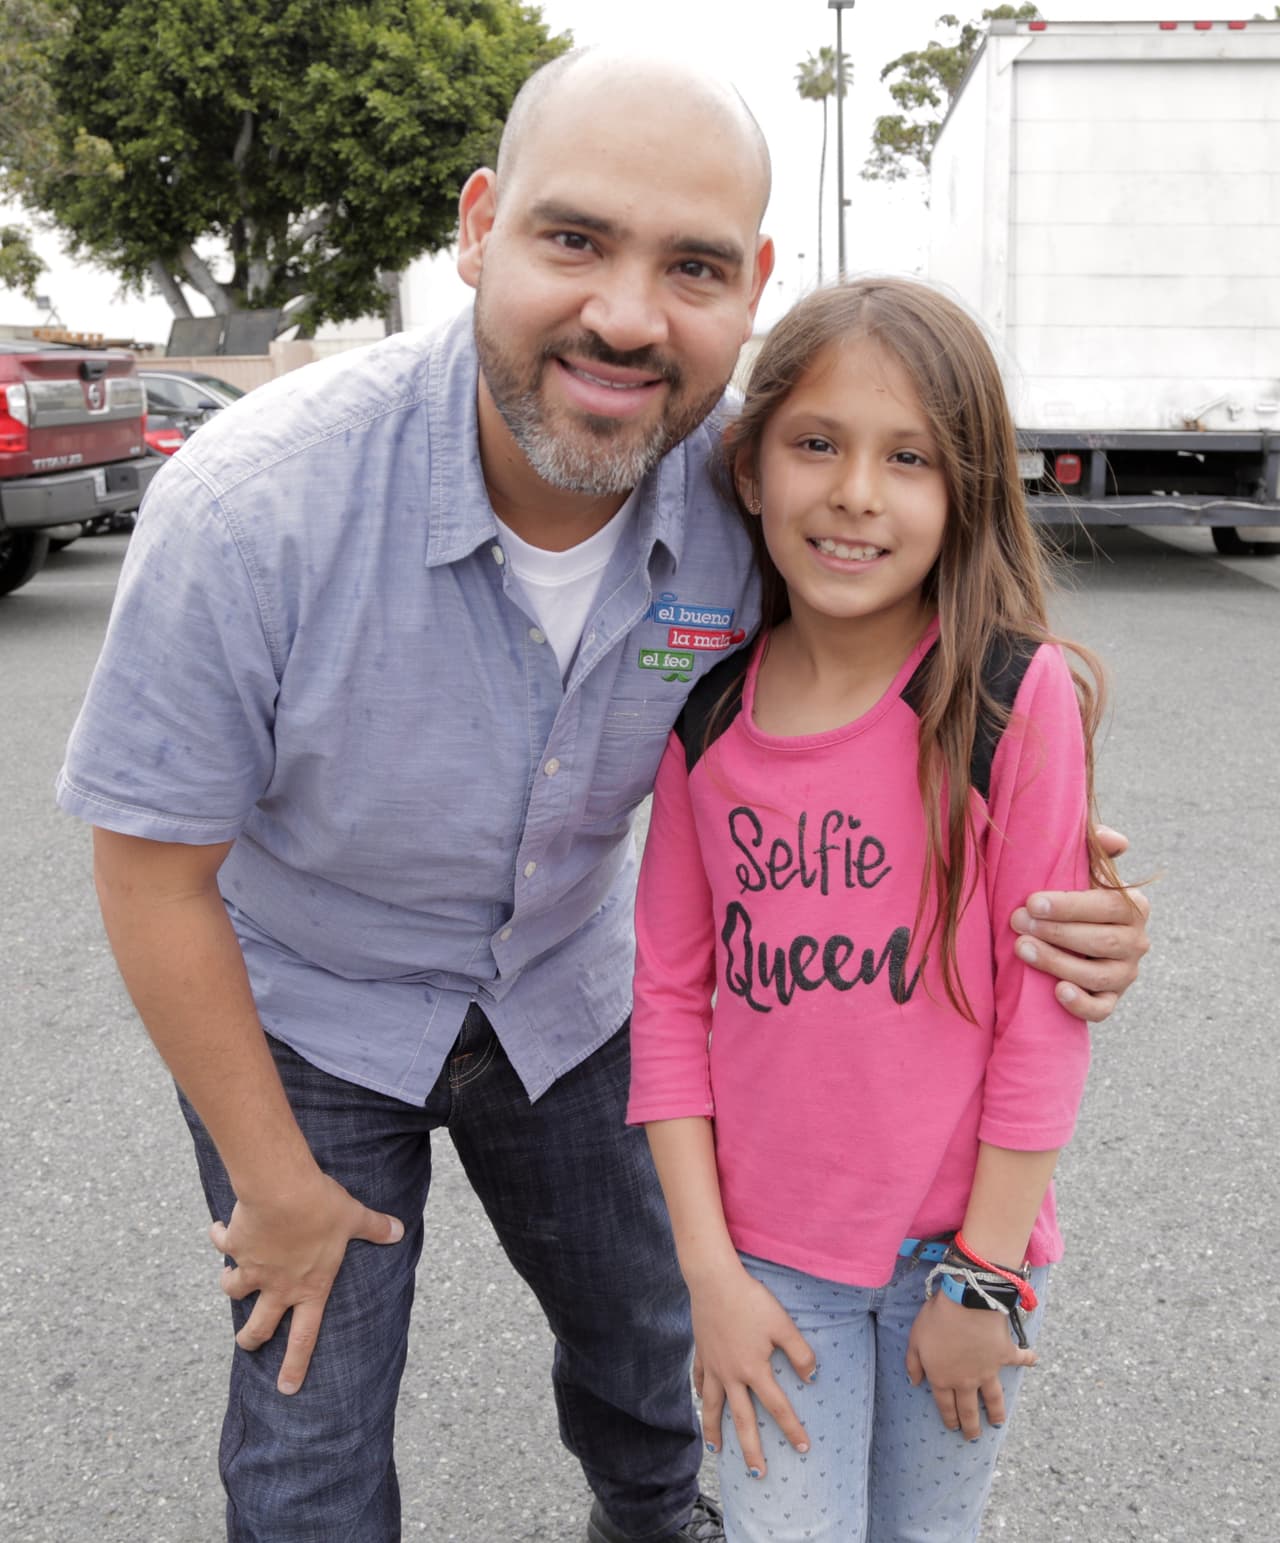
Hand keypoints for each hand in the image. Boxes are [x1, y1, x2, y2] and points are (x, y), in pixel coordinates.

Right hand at [211, 1172, 404, 1393]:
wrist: (283, 1191)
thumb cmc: (323, 1208)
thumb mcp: (354, 1218)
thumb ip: (375, 1228)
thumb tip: (399, 1230)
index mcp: (310, 1287)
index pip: (304, 1337)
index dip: (295, 1365)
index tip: (286, 1388)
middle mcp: (278, 1285)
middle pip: (258, 1326)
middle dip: (250, 1338)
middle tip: (246, 1342)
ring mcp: (253, 1268)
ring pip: (233, 1289)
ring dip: (230, 1285)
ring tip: (231, 1279)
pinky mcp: (235, 1245)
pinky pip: (222, 1243)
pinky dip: (219, 1236)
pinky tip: (220, 1229)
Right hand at [690, 1263, 815, 1475]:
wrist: (713, 1280)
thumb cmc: (750, 1300)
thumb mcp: (782, 1324)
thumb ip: (799, 1352)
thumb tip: (812, 1376)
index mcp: (754, 1370)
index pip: (777, 1407)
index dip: (792, 1429)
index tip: (803, 1449)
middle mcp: (731, 1375)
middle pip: (742, 1420)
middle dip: (751, 1449)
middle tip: (757, 1474)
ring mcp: (712, 1366)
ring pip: (713, 1406)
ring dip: (715, 1430)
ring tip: (716, 1450)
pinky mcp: (701, 1352)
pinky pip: (699, 1380)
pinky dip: (700, 1395)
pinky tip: (701, 1402)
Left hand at [906, 1292, 1034, 1438]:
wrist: (966, 1302)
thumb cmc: (936, 1318)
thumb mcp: (915, 1339)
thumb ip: (913, 1363)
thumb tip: (914, 1383)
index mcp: (943, 1377)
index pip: (946, 1405)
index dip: (949, 1418)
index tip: (953, 1428)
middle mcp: (966, 1380)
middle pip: (969, 1410)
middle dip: (971, 1427)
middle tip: (973, 1438)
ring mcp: (988, 1371)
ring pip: (993, 1399)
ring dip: (996, 1412)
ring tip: (998, 1423)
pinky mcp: (1004, 1356)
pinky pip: (1019, 1360)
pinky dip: (1028, 1359)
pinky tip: (1034, 1361)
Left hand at [1011, 826, 1149, 1023]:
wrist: (1069, 932)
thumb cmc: (1073, 892)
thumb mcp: (1085, 866)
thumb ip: (1096, 848)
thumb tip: (1115, 840)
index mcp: (1134, 906)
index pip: (1107, 906)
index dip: (1069, 905)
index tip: (1033, 902)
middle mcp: (1137, 942)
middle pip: (1101, 942)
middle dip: (1055, 932)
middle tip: (1017, 922)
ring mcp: (1125, 974)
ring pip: (1097, 975)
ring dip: (1058, 962)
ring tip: (1022, 948)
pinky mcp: (1111, 999)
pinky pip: (1101, 1009)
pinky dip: (1081, 1004)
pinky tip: (1058, 991)